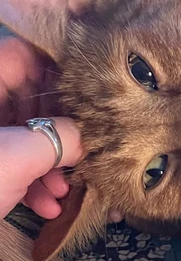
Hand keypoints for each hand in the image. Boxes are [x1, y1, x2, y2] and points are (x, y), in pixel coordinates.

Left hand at [0, 36, 81, 218]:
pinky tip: (45, 206)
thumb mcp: (23, 154)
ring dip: (49, 165)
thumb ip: (64, 137)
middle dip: (59, 132)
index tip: (87, 95)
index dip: (57, 71)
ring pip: (23, 136)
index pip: (24, 55)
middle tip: (80, 152)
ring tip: (61, 190)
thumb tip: (90, 136)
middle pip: (29, 102)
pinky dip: (30, 182)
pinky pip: (11, 162)